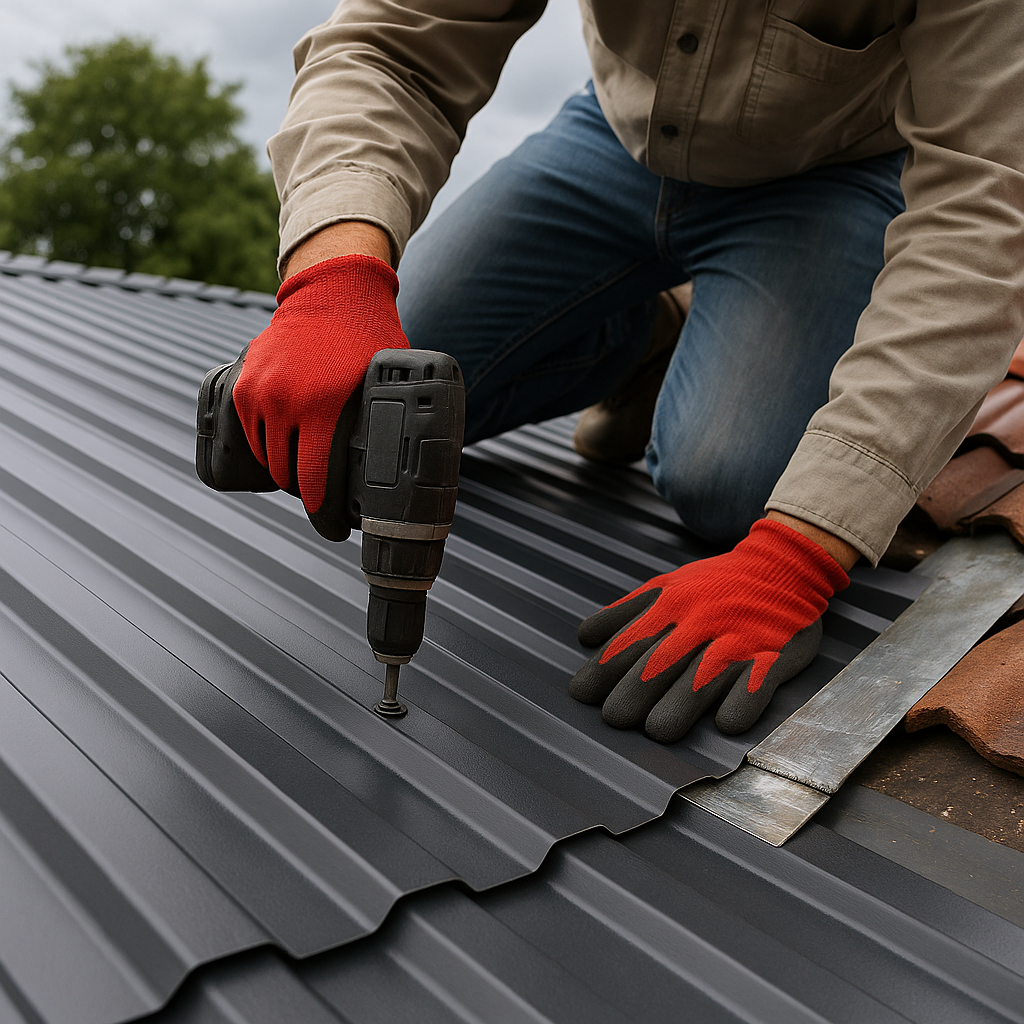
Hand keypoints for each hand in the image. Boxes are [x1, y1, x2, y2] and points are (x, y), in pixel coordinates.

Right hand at [231, 252, 408, 538]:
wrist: (332, 293)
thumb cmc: (367, 338)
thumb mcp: (384, 383)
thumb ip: (388, 421)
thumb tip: (414, 465)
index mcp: (323, 409)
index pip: (316, 482)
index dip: (325, 516)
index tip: (335, 531)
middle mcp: (285, 404)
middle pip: (287, 475)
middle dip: (306, 492)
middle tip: (323, 496)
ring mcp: (259, 394)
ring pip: (265, 457)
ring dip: (282, 471)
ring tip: (302, 473)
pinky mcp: (243, 385)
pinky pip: (248, 431)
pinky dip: (263, 446)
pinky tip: (280, 451)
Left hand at [569, 519, 849, 741]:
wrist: (781, 564)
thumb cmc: (714, 585)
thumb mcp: (666, 586)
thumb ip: (626, 612)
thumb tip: (585, 637)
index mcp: (670, 607)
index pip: (629, 642)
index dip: (602, 670)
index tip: (581, 695)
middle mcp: (699, 624)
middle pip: (660, 664)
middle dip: (632, 693)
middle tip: (614, 719)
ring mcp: (737, 641)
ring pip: (704, 677)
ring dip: (680, 705)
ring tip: (658, 730)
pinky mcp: (772, 656)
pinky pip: (758, 682)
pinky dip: (744, 702)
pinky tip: (728, 723)